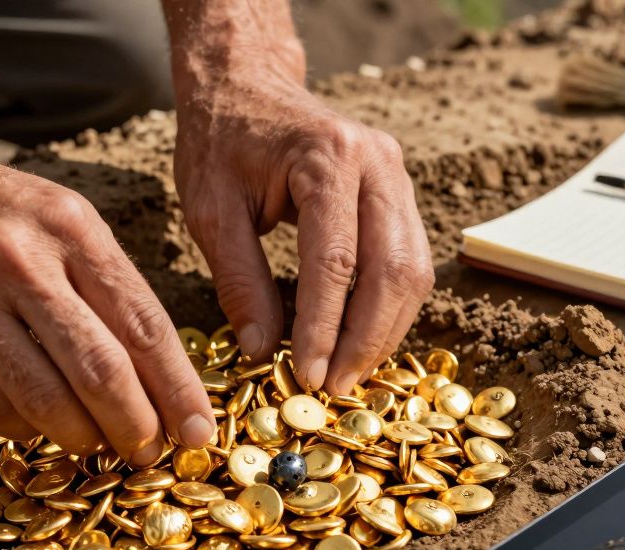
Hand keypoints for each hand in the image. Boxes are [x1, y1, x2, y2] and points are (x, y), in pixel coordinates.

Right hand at [0, 139, 215, 464]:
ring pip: (45, 400)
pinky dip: (22, 429)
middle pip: (102, 371)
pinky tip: (35, 426)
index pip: (145, 325)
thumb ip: (103, 282)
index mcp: (70, 227)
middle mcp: (21, 261)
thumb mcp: (55, 215)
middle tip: (150, 454)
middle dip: (137, 427)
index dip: (180, 390)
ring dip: (81, 438)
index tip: (201, 432)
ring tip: (96, 447)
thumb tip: (155, 373)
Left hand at [172, 63, 433, 394]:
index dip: (326, 327)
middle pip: (393, 269)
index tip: (310, 376)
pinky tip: (361, 340)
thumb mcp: (211, 211)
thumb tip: (261, 352)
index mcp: (327, 158)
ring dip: (386, 330)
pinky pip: (409, 260)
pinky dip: (390, 307)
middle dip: (367, 339)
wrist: (246, 86)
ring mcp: (396, 174)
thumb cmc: (221, 143)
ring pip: (413, 270)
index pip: (336, 261)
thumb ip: (239, 281)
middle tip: (338, 388)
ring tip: (350, 374)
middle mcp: (376, 161)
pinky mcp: (399, 192)